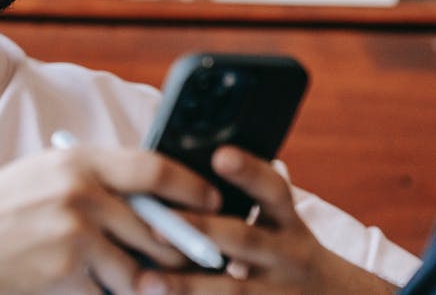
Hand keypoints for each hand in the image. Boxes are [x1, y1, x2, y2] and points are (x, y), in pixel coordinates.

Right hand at [0, 146, 222, 294]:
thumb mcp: (41, 178)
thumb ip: (91, 182)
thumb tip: (147, 199)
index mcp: (78, 161)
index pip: (154, 167)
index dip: (192, 187)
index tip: (214, 203)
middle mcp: (82, 191)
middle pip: (159, 227)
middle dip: (180, 252)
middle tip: (198, 263)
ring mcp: (75, 233)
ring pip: (139, 271)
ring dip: (140, 286)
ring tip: (126, 284)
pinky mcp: (66, 272)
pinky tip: (83, 292)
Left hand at [134, 147, 397, 294]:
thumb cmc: (288, 254)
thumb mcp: (283, 226)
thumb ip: (246, 205)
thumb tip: (180, 174)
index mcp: (287, 223)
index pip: (272, 190)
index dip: (248, 171)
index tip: (220, 154)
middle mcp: (286, 255)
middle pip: (243, 239)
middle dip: (200, 230)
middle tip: (156, 227)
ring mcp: (279, 292)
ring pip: (232, 290)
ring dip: (188, 286)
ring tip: (146, 283)